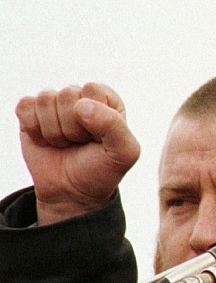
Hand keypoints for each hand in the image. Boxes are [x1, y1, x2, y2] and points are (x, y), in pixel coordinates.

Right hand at [15, 83, 139, 225]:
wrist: (73, 193)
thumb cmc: (101, 170)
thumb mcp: (124, 152)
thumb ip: (114, 125)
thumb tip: (81, 106)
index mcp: (108, 100)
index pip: (92, 89)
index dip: (93, 117)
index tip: (97, 137)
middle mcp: (82, 97)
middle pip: (67, 94)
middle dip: (72, 127)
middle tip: (80, 143)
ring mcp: (55, 105)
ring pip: (45, 99)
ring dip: (54, 131)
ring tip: (66, 143)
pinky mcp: (31, 114)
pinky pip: (25, 106)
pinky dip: (34, 130)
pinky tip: (46, 141)